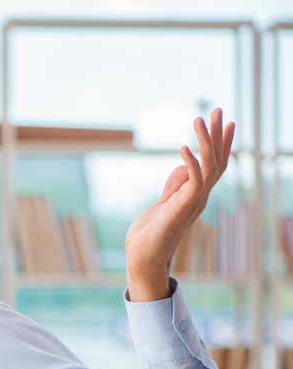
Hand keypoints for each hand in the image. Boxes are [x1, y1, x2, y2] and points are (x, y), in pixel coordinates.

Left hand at [124, 108, 234, 301]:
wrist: (142, 259)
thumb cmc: (150, 235)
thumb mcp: (162, 203)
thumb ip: (174, 186)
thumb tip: (182, 165)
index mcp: (196, 195)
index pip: (214, 165)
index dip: (221, 144)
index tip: (226, 122)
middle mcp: (199, 197)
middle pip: (217, 161)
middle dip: (218, 135)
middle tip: (219, 109)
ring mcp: (193, 203)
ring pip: (209, 167)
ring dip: (206, 142)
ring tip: (199, 119)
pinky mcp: (182, 208)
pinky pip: (192, 181)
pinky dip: (190, 163)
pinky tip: (183, 148)